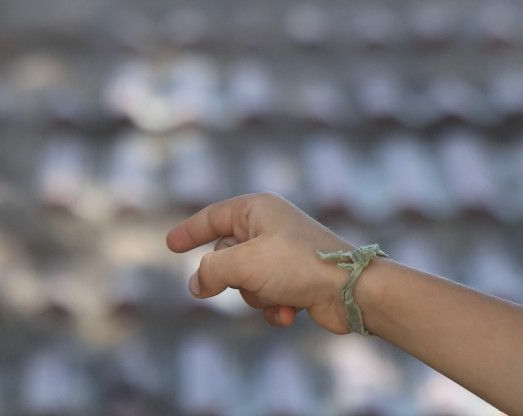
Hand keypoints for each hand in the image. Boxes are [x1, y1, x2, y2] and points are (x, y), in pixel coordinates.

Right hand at [166, 193, 354, 333]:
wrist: (352, 291)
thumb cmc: (298, 266)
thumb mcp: (243, 264)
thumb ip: (209, 271)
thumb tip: (196, 285)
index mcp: (257, 209)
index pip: (213, 217)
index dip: (189, 231)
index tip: (170, 245)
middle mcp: (269, 227)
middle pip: (226, 254)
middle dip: (230, 277)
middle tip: (231, 286)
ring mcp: (282, 253)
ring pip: (244, 280)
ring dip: (255, 295)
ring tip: (277, 296)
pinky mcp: (295, 278)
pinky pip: (266, 294)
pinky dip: (273, 306)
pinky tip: (289, 312)